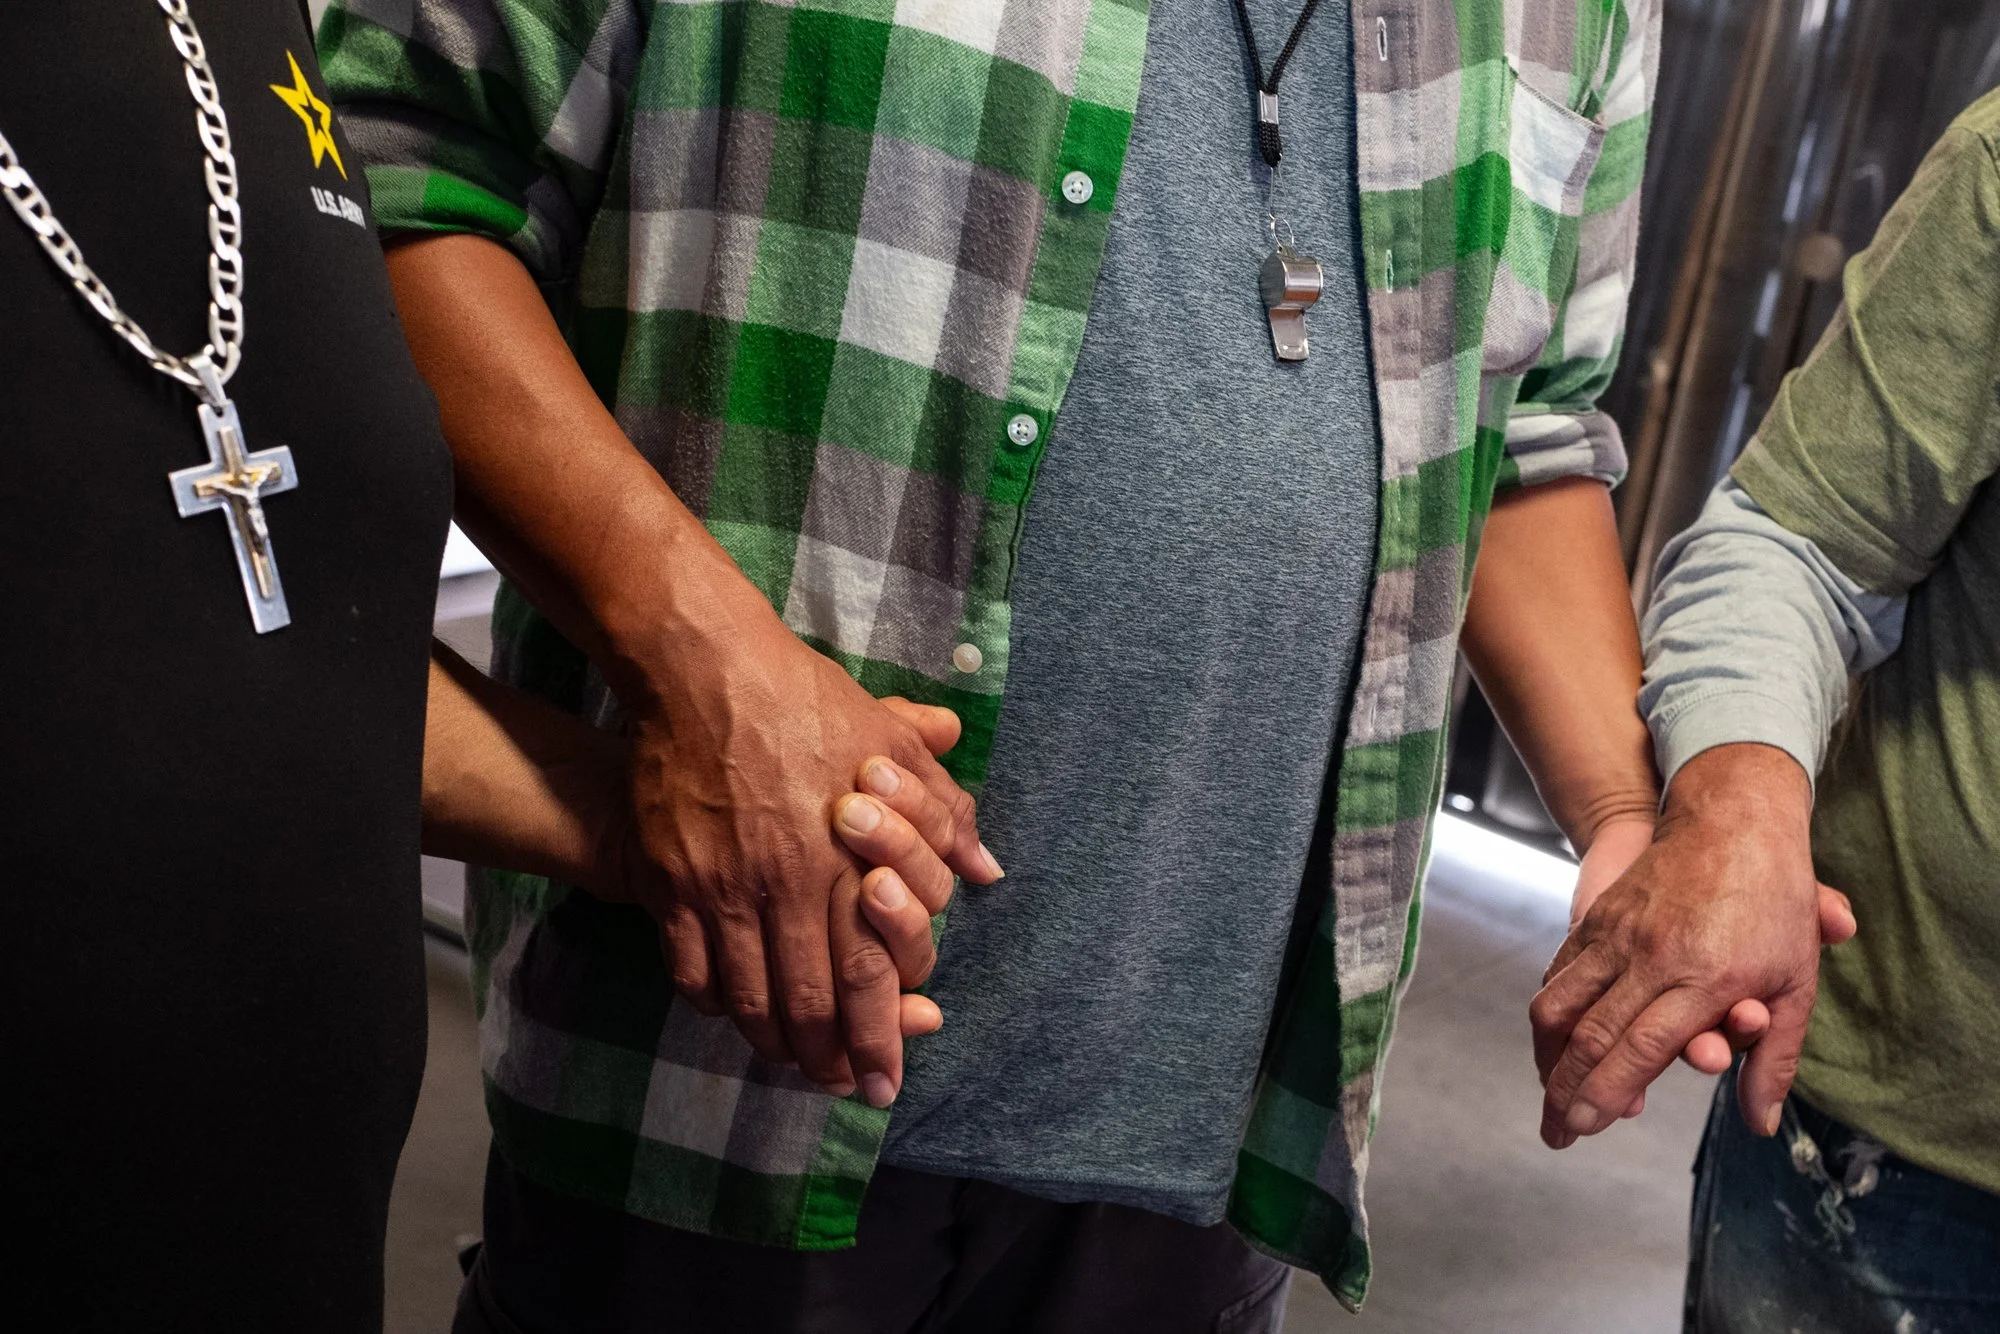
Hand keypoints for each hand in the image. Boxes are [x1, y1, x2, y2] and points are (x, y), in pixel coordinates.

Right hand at [622, 609, 998, 1106]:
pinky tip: (732, 1011)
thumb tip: (985, 871)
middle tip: (843, 1089)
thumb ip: (945, 815)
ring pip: (749, 999)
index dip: (881, 1037)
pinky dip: (715, 1003)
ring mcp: (723, 889)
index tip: (887, 1079)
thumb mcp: (894, 745)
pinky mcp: (669, 882)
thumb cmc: (809, 703)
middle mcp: (788, 888)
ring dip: (773, 1043)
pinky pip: (691, 971)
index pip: (870, 977)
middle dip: (830, 1060)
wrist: (705, 672)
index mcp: (848, 861)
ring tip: (790, 1063)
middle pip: (810, 1004)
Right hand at [1569, 816, 1761, 1116]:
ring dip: (1547, 1059)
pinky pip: (1558, 975)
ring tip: (1548, 1098)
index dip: (1608, 1094)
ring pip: (1560, 1005)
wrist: (1731, 819)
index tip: (1586, 1128)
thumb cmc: (1775, 904)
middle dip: (1567, 1092)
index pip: (1642, 1050)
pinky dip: (1547, 1016)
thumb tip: (1759, 1123)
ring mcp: (1617, 934)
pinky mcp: (1597, 919)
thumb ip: (1774, 1059)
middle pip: (1592, 1036)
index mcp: (1705, 977)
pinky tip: (1548, 1046)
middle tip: (1556, 1132)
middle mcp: (1652, 957)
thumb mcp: (1796, 984)